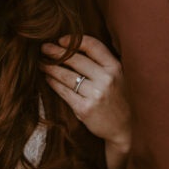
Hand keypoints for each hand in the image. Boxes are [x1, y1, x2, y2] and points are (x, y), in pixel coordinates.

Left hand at [41, 35, 130, 152]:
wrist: (126, 128)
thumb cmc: (119, 98)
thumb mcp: (119, 76)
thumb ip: (102, 63)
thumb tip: (72, 46)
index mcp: (116, 67)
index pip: (92, 46)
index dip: (74, 41)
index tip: (61, 40)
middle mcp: (107, 79)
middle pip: (75, 59)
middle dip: (56, 52)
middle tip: (44, 48)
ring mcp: (96, 95)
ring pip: (66, 76)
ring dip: (50, 67)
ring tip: (42, 63)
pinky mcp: (85, 109)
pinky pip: (64, 92)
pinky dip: (53, 83)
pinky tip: (48, 78)